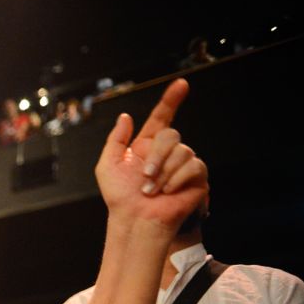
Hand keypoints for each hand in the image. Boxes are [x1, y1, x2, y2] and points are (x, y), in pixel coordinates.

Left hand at [95, 78, 208, 229]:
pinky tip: (168, 192)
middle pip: (171, 135)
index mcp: (146, 146)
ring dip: (163, 173)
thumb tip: (125, 116)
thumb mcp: (107, 166)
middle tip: (146, 176)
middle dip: (156, 156)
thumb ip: (116, 140)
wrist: (134, 220)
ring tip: (152, 190)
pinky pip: (193, 166)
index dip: (171, 100)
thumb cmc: (120, 198)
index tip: (181, 84)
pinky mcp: (197, 178)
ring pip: (182, 151)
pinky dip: (176, 179)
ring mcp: (183, 164)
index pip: (161, 118)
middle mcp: (166, 153)